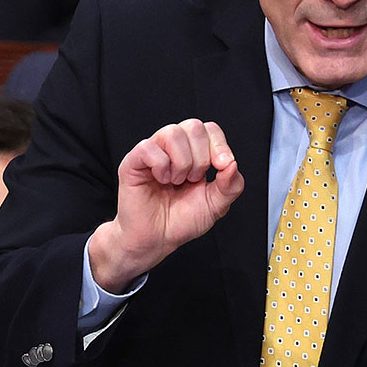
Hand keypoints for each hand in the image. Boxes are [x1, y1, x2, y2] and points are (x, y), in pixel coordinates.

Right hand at [87, 119, 243, 293]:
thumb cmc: (182, 220)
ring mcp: (153, 152)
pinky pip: (148, 147)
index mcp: (194, 153)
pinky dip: (161, 166)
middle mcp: (173, 148)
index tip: (221, 166)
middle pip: (194, 126)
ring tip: (176, 181)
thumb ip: (231, 185)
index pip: (209, 129)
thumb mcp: (216, 205)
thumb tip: (232, 164)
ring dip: (181, 162)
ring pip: (172, 133)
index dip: (218, 144)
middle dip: (201, 157)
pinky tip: (160, 180)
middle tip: (193, 180)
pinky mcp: (133, 162)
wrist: (157, 240)